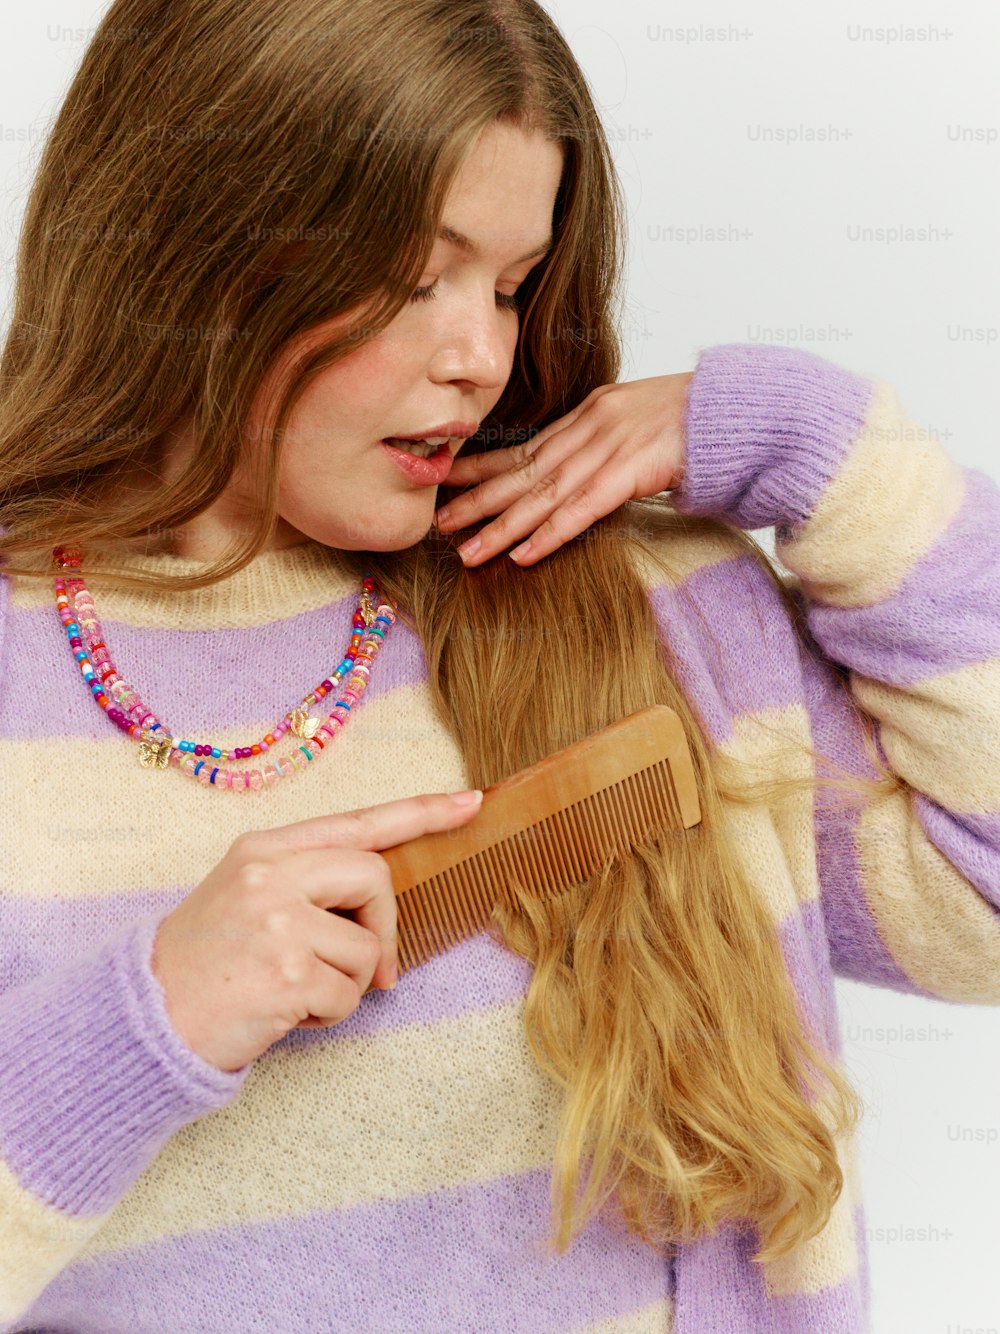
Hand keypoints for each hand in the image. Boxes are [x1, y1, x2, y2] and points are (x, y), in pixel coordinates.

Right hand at [150, 789, 483, 1071]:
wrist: (144, 1017)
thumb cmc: (205, 961)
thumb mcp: (246, 896)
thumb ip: (308, 883)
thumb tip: (381, 907)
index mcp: (264, 848)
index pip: (357, 822)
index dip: (419, 813)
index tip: (470, 803)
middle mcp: (271, 874)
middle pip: (374, 876)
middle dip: (383, 926)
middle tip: (373, 968)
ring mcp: (279, 922)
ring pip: (366, 948)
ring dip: (347, 985)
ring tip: (296, 994)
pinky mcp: (288, 974)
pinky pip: (349, 996)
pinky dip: (330, 1016)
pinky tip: (288, 1016)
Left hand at [433, 372, 693, 565]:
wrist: (743, 408)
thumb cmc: (701, 421)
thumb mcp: (642, 423)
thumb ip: (608, 445)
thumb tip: (584, 473)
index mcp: (592, 414)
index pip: (527, 446)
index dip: (484, 467)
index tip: (448, 482)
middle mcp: (592, 427)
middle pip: (523, 471)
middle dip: (478, 500)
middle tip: (439, 524)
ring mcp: (611, 446)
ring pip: (543, 493)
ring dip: (502, 526)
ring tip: (468, 551)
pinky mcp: (634, 469)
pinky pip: (583, 508)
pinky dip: (550, 532)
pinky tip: (523, 554)